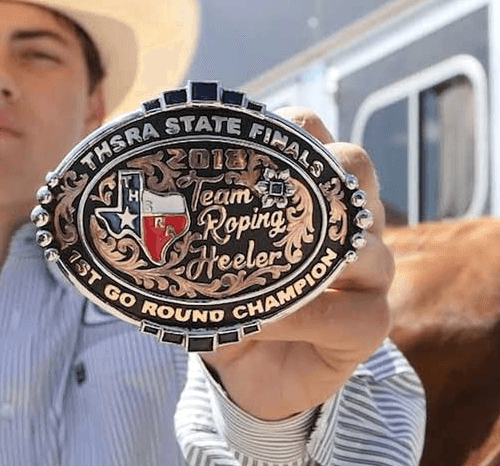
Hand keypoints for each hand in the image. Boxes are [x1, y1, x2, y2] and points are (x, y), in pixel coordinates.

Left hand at [199, 106, 394, 420]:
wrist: (247, 373)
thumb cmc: (228, 300)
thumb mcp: (202, 253)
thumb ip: (186, 217)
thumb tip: (128, 183)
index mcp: (311, 189)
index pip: (312, 132)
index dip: (284, 126)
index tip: (236, 141)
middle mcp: (350, 221)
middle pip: (356, 167)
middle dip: (316, 171)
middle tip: (261, 192)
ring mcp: (372, 271)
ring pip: (365, 244)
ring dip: (307, 255)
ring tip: (258, 269)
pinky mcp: (371, 324)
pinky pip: (353, 312)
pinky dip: (305, 314)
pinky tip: (267, 317)